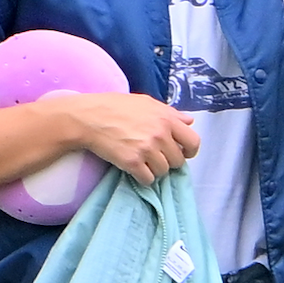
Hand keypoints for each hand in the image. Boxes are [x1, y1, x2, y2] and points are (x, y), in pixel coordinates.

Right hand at [42, 92, 198, 186]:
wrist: (89, 117)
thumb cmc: (116, 106)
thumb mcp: (147, 103)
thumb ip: (170, 112)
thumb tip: (190, 120)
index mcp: (167, 119)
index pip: (193, 141)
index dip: (190, 151)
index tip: (183, 154)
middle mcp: (160, 134)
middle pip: (178, 160)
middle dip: (169, 161)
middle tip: (158, 158)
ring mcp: (147, 149)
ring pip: (163, 171)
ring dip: (155, 170)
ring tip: (144, 162)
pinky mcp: (132, 162)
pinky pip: (148, 179)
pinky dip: (143, 178)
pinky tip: (136, 170)